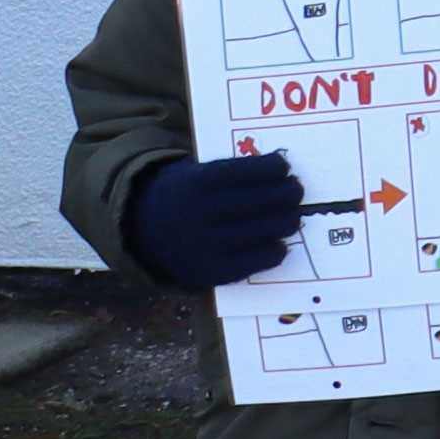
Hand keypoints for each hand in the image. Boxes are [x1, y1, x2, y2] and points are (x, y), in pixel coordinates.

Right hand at [124, 147, 303, 291]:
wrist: (143, 232)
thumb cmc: (185, 195)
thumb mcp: (194, 173)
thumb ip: (231, 172)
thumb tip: (282, 171)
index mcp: (194, 184)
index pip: (245, 172)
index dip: (271, 168)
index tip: (284, 166)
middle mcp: (198, 214)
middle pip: (263, 201)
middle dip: (288, 193)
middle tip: (296, 190)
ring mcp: (205, 246)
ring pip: (266, 230)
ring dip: (287, 220)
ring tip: (291, 214)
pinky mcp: (211, 272)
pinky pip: (258, 260)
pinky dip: (276, 250)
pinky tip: (279, 242)